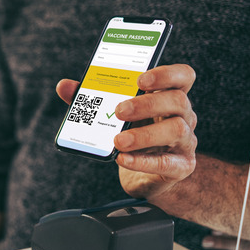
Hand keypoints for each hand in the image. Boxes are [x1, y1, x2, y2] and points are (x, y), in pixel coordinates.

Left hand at [55, 64, 196, 199]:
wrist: (147, 175)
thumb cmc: (133, 135)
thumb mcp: (115, 115)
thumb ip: (92, 99)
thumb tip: (64, 86)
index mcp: (169, 95)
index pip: (182, 76)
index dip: (166, 74)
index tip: (140, 79)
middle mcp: (184, 116)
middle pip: (178, 101)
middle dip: (148, 104)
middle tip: (119, 110)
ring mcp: (186, 142)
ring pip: (176, 130)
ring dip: (144, 134)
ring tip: (117, 141)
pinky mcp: (181, 166)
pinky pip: (166, 163)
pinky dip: (142, 161)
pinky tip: (121, 159)